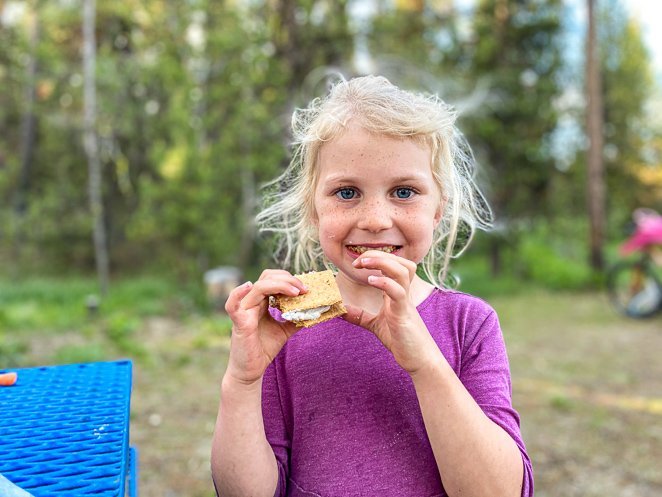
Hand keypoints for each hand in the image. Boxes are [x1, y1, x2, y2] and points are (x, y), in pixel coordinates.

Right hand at [224, 270, 305, 385]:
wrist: (251, 369)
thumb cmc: (264, 348)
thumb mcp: (285, 330)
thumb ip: (296, 319)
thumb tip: (314, 311)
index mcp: (261, 301)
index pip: (273, 279)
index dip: (289, 279)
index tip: (306, 288)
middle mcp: (251, 302)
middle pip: (267, 278)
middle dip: (287, 279)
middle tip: (304, 289)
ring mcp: (244, 310)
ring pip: (258, 287)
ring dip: (279, 285)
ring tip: (296, 292)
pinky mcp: (239, 322)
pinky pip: (232, 304)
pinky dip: (237, 293)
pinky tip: (248, 286)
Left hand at [343, 250, 439, 373]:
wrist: (420, 360)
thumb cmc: (402, 341)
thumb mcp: (375, 325)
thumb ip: (359, 316)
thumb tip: (339, 310)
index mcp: (398, 293)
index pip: (393, 265)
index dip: (376, 258)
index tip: (358, 263)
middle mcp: (404, 294)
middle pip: (400, 262)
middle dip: (378, 255)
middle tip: (359, 261)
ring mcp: (405, 303)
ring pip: (402, 271)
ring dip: (382, 263)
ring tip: (364, 263)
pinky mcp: (404, 315)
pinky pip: (398, 293)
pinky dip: (385, 283)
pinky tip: (371, 282)